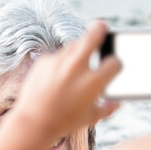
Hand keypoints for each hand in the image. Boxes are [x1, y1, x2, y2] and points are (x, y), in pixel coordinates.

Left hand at [6, 21, 120, 142]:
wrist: (33, 122)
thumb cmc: (64, 122)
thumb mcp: (90, 118)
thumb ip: (107, 108)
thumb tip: (118, 103)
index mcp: (94, 81)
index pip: (114, 62)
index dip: (115, 64)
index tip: (112, 66)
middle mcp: (77, 67)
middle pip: (93, 35)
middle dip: (99, 29)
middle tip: (101, 27)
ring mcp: (59, 61)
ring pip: (74, 44)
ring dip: (79, 49)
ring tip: (78, 60)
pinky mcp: (44, 60)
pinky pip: (57, 56)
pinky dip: (60, 62)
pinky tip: (57, 76)